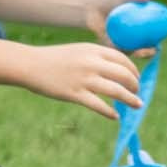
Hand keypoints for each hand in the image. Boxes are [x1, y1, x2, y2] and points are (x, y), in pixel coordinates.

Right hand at [21, 41, 143, 120]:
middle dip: (135, 86)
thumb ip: (96, 58)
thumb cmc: (54, 59)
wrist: (29, 64)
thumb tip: (117, 71)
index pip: (124, 60)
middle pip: (124, 75)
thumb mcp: (78, 51)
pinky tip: (115, 116)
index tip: (136, 80)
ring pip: (116, 91)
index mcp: (93, 50)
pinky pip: (99, 105)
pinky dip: (110, 112)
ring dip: (130, 99)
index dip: (134, 71)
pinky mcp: (74, 94)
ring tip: (137, 105)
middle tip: (136, 94)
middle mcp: (92, 63)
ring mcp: (83, 79)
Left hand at [85, 0, 166, 57]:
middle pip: (158, 44)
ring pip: (142, 52)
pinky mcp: (122, 50)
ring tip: (135, 49)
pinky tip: (114, 44)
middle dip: (157, 50)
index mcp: (155, 21)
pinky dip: (121, 49)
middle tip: (151, 49)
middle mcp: (148, 35)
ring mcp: (136, 44)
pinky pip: (124, 52)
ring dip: (140, 53)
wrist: (93, 10)